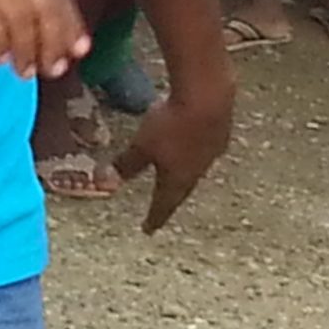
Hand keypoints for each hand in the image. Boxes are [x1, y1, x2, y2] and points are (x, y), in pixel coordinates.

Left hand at [112, 82, 234, 232]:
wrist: (209, 98)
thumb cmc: (171, 125)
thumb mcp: (141, 145)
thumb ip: (127, 164)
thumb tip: (108, 183)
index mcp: (179, 178)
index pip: (164, 204)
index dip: (155, 216)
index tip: (148, 230)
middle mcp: (200, 170)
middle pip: (182, 188)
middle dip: (171, 197)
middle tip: (165, 206)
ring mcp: (213, 151)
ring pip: (195, 168)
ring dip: (183, 174)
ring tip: (176, 177)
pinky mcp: (220, 131)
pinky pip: (202, 148)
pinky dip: (191, 152)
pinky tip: (189, 145)